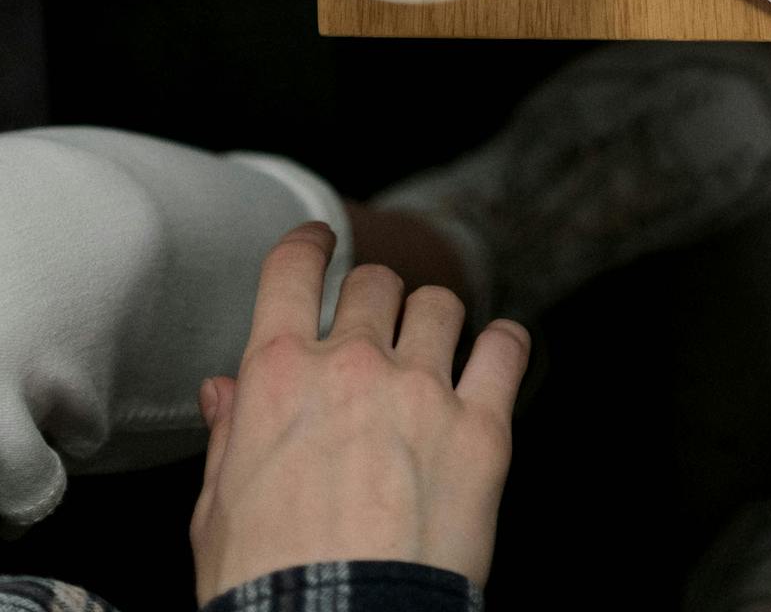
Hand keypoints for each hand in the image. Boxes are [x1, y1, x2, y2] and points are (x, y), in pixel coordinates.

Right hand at [190, 223, 529, 604]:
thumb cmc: (267, 588)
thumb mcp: (216, 513)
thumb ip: (226, 437)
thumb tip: (222, 390)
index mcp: (278, 375)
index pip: (293, 266)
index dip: (310, 243)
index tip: (322, 242)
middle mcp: (351, 364)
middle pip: (374, 283)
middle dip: (375, 302)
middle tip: (377, 334)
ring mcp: (421, 390)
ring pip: (440, 303)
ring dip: (434, 321)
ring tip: (434, 351)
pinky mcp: (481, 428)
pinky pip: (506, 349)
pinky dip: (504, 345)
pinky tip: (497, 357)